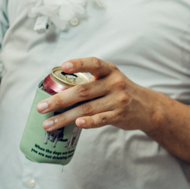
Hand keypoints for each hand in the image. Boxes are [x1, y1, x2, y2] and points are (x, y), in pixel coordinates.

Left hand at [36, 57, 155, 132]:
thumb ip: (91, 82)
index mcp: (109, 71)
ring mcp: (118, 100)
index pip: (93, 64)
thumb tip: (57, 92)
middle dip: (59, 100)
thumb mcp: (111, 80)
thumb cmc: (121, 92)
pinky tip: (76, 124)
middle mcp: (114, 83)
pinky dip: (88, 122)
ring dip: (65, 117)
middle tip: (41, 107)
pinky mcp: (120, 115)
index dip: (78, 64)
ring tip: (48, 124)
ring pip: (87, 108)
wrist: (148, 107)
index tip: (63, 67)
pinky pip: (101, 119)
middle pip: (83, 91)